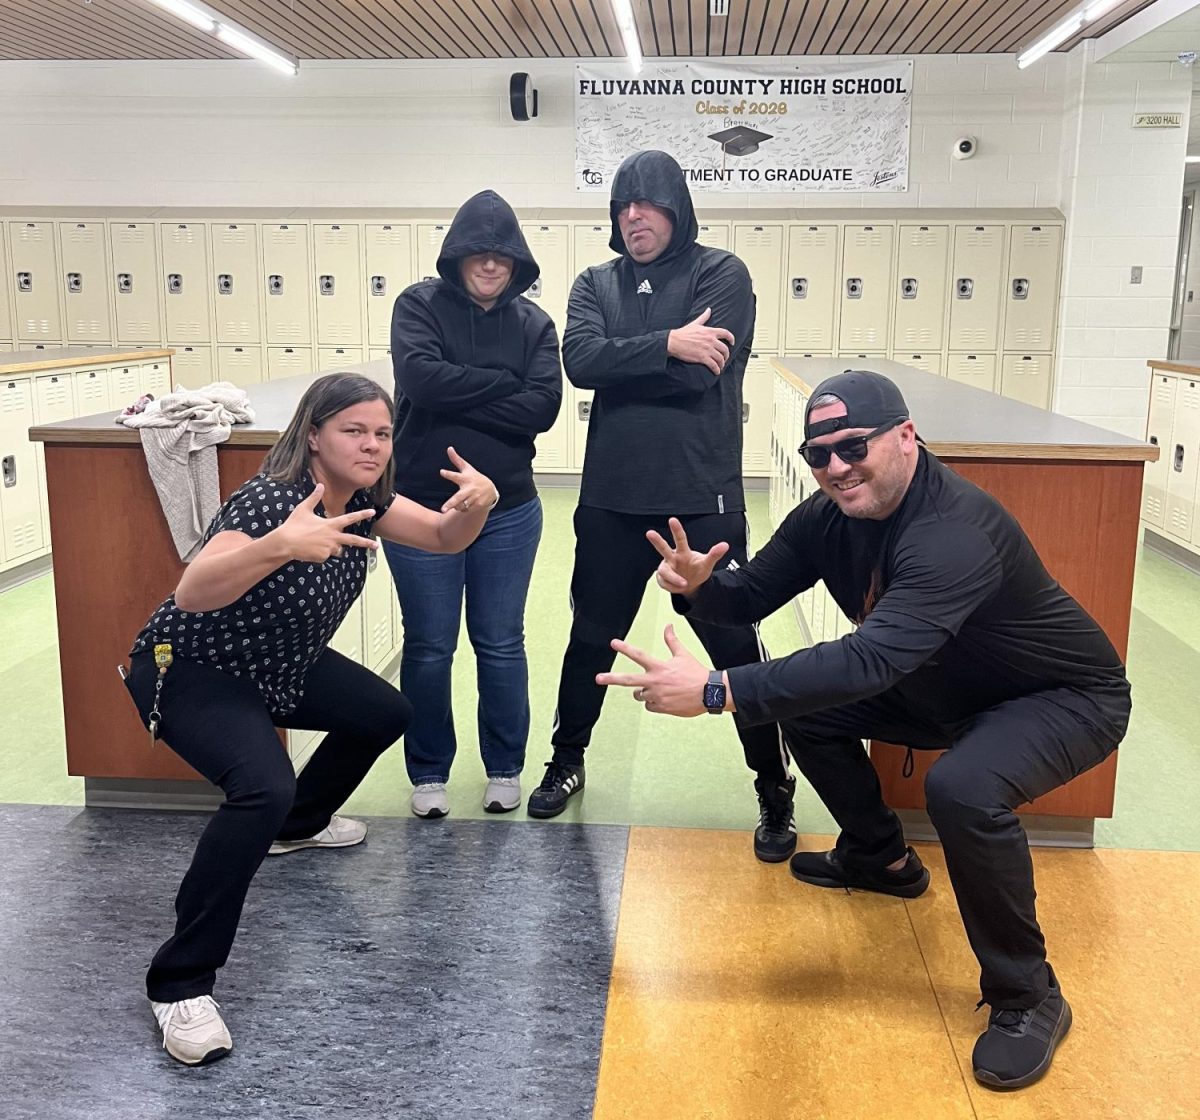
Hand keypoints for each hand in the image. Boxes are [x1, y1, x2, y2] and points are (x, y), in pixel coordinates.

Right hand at [275, 483, 376, 562]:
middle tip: (376, 546)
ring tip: (314, 542)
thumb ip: (314, 497)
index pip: (350, 518)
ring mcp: (329, 548)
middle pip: (353, 540)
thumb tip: (320, 484)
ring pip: (337, 549)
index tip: (372, 512)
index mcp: (330, 524)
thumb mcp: (304, 509)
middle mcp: (333, 537)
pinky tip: (310, 549)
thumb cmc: (293, 525)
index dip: (362, 514)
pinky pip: (326, 555)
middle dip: (366, 543)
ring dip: (331, 547)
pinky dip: (320, 553)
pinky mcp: (323, 557)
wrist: (285, 543)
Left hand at [439, 446, 498, 513]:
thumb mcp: (467, 468)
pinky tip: (467, 503)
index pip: (455, 476)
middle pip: (458, 498)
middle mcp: (469, 489)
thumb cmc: (474, 477)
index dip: (448, 474)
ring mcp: (474, 498)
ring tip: (462, 499)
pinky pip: (465, 510)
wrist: (491, 489)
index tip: (441, 472)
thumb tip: (449, 448)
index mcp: (465, 478)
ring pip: (460, 506)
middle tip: (443, 510)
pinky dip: (463, 508)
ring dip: (457, 505)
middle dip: (450, 504)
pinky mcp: (478, 505)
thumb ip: (456, 460)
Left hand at [595, 625, 711, 717]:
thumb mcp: (683, 655)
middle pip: (628, 680)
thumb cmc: (696, 673)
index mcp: (659, 667)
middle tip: (598, 678)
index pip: (638, 655)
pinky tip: (664, 699)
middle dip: (611, 678)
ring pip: (639, 694)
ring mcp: (657, 696)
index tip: (613, 643)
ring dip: (642, 691)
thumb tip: (668, 625)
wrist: (709, 693)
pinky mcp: (661, 708)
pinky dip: (653, 702)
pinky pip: (648, 706)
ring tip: (656, 688)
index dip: (625, 648)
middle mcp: (655, 682)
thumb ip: (671, 641)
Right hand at [647, 517, 728, 595]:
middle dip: (657, 541)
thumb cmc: (697, 570)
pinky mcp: (661, 578)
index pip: (680, 539)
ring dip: (673, 578)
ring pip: (663, 570)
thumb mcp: (707, 563)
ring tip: (684, 583)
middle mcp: (672, 558)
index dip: (676, 529)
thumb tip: (725, 545)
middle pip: (663, 548)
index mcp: (683, 552)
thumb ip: (715, 554)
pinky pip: (665, 583)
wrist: (690, 585)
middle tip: (650, 533)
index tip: (672, 520)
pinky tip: (679, 587)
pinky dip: (673, 587)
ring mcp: (666, 568)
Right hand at [667, 307, 734, 375]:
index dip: (731, 338)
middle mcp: (711, 340)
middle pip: (725, 349)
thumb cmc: (683, 333)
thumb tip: (709, 309)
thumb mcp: (695, 323)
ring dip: (722, 363)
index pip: (726, 333)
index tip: (732, 343)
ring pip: (720, 358)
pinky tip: (716, 372)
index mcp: (710, 331)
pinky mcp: (702, 358)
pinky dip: (717, 369)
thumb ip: (704, 317)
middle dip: (726, 355)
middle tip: (724, 358)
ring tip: (720, 366)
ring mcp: (707, 349)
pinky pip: (714, 365)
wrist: (674, 342)